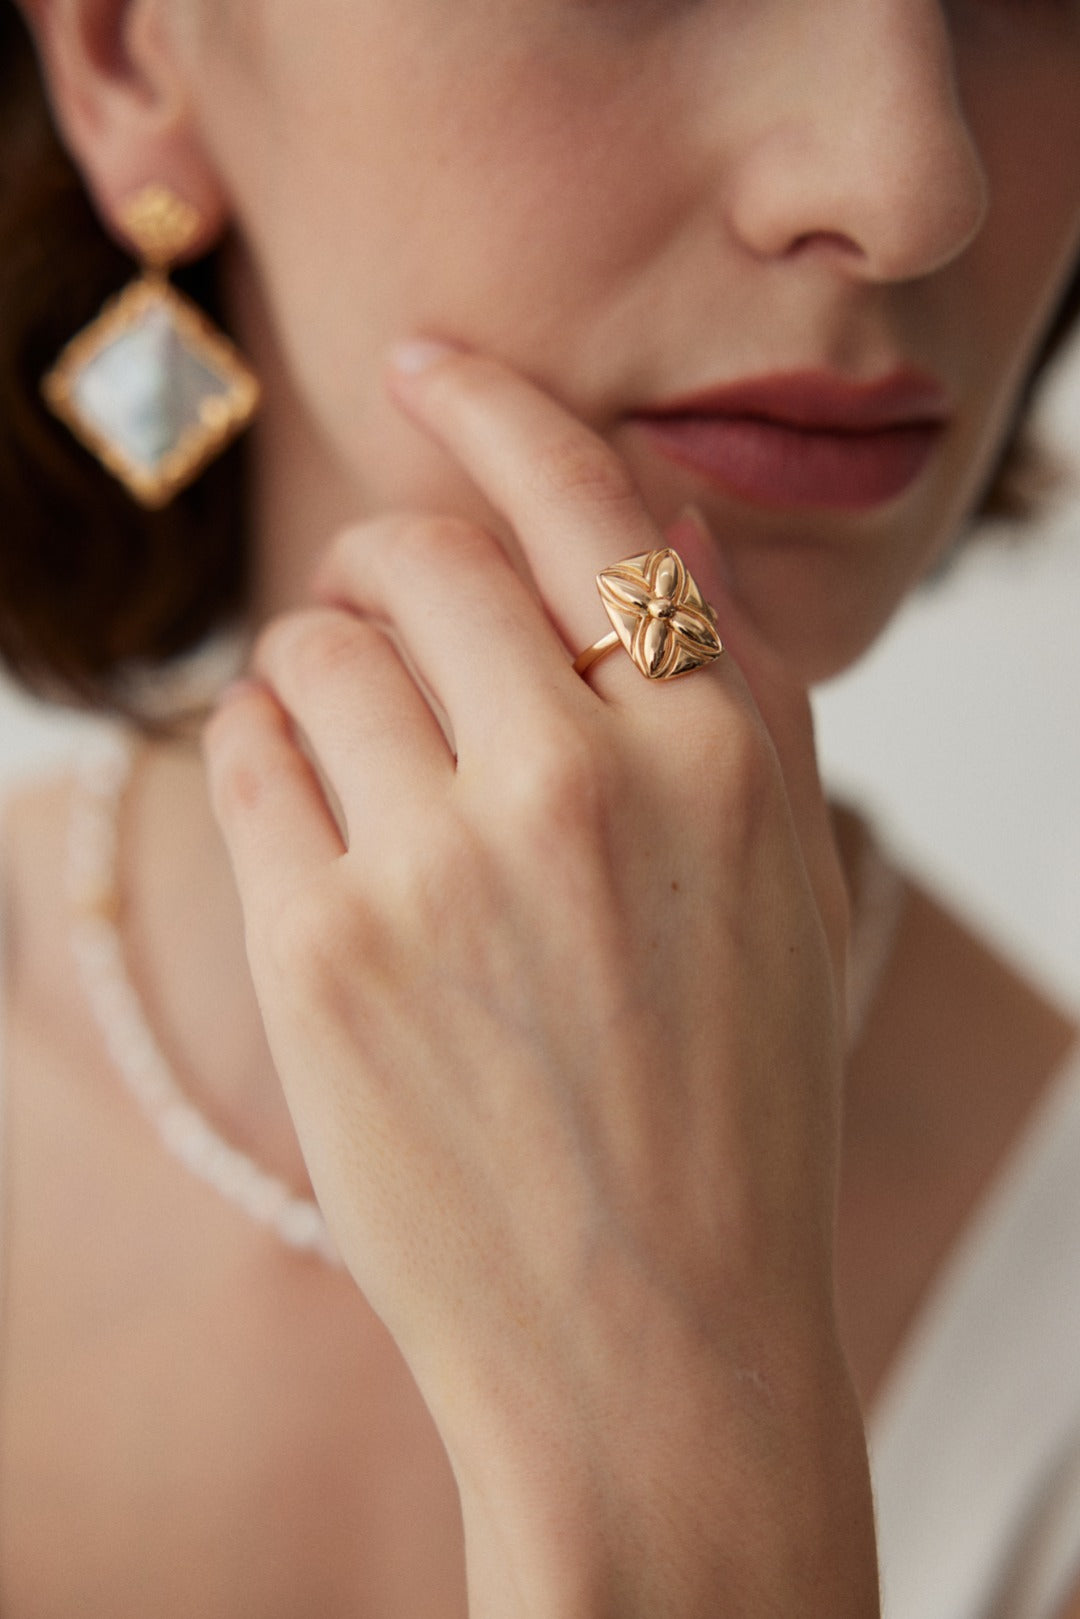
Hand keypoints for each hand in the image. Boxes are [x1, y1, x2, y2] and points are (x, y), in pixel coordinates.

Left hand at [203, 344, 874, 1617]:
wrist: (653, 1338)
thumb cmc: (732, 1100)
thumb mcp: (786, 878)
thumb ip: (732, 681)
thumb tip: (649, 519)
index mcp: (719, 754)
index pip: (581, 503)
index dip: (492, 407)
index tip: (427, 361)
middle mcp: (580, 784)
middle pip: (419, 556)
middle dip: (392, 566)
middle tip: (393, 620)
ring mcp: (438, 866)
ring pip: (316, 644)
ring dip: (327, 666)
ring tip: (370, 754)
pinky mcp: (321, 951)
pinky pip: (246, 751)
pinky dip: (266, 749)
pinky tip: (320, 815)